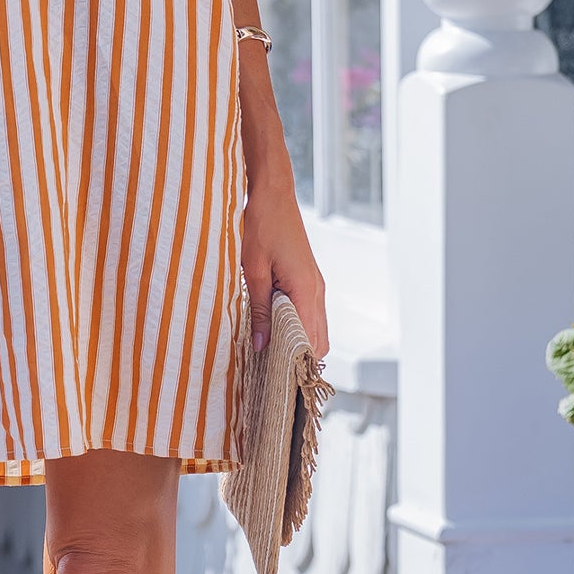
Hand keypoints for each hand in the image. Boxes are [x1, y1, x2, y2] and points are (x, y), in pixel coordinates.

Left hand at [241, 170, 327, 358]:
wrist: (273, 194)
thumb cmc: (261, 227)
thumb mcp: (253, 272)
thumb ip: (260, 310)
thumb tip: (261, 345)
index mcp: (307, 292)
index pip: (312, 343)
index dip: (299, 364)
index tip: (279, 379)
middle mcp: (318, 292)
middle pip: (320, 340)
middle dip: (300, 358)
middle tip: (273, 372)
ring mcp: (316, 285)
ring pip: (316, 327)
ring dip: (299, 342)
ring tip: (272, 355)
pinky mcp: (309, 279)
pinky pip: (310, 312)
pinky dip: (298, 326)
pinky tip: (275, 329)